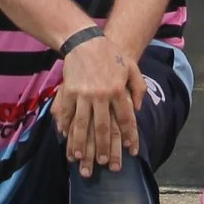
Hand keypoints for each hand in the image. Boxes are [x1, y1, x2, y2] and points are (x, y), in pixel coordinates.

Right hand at [51, 35, 140, 176]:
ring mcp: (83, 94)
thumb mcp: (131, 67)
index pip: (126, 119)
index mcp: (118, 90)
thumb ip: (139, 88)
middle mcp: (101, 95)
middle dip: (104, 148)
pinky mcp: (68, 91)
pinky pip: (66, 113)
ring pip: (82, 124)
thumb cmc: (110, 55)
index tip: (131, 152)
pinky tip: (64, 139)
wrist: (85, 40)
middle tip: (105, 163)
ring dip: (81, 144)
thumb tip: (138, 109)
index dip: (130, 137)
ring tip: (81, 158)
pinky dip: (65, 127)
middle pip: (103, 127)